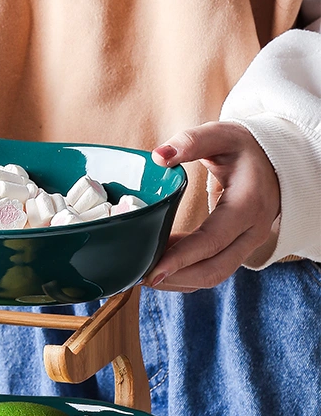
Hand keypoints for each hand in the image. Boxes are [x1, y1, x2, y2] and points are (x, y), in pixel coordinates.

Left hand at [144, 121, 279, 291]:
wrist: (275, 161)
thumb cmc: (244, 149)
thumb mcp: (221, 136)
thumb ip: (191, 142)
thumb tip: (158, 156)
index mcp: (248, 205)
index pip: (211, 241)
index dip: (180, 259)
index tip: (151, 271)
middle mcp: (252, 232)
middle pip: (213, 270)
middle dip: (175, 278)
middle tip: (139, 277)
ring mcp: (247, 245)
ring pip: (212, 276)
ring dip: (177, 280)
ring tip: (143, 272)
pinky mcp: (237, 250)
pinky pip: (211, 271)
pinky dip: (184, 275)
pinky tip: (158, 266)